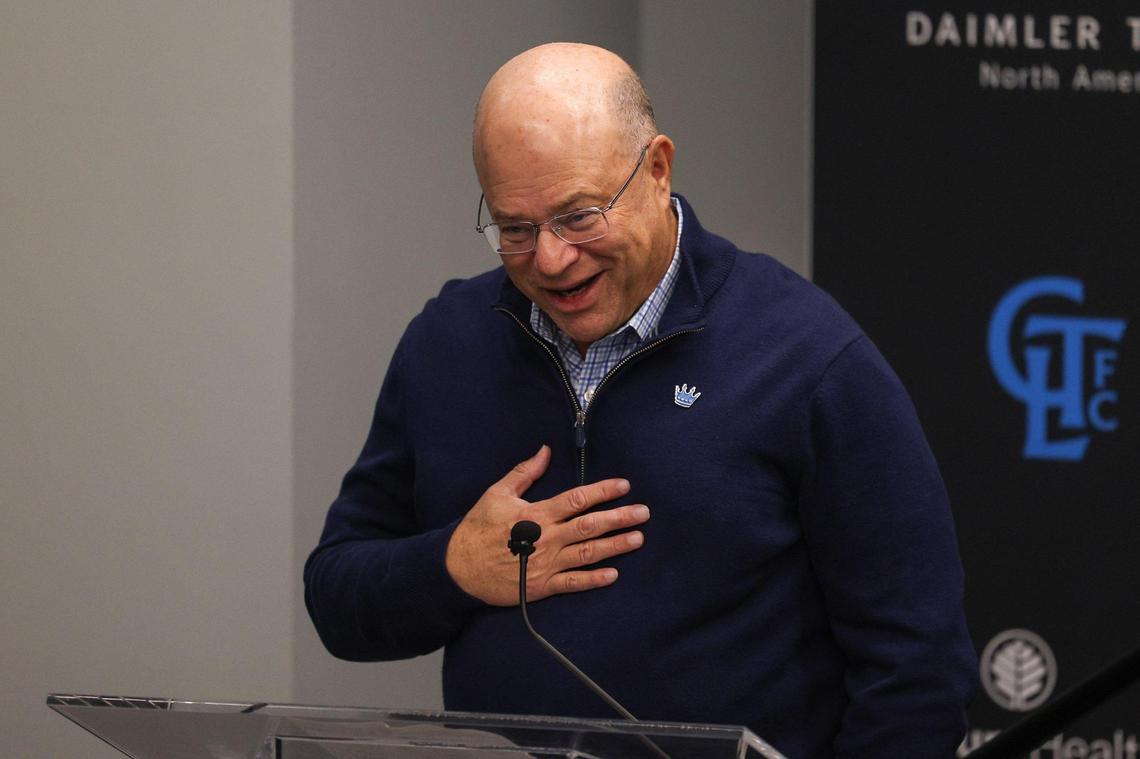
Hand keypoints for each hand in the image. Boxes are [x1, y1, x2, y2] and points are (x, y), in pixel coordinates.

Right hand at [445, 445, 649, 605]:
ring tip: (638, 538)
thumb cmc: (477, 528)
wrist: (458, 568)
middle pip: (590, 526)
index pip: (577, 499)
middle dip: (619, 518)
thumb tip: (545, 451)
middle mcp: (546, 538)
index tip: (624, 486)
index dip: (602, 491)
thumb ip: (525, 473)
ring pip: (588, 553)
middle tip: (644, 513)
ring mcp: (546, 564)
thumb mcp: (497, 493)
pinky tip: (613, 574)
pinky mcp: (542, 586)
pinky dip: (594, 579)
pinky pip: (573, 583)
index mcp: (537, 514)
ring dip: (615, 546)